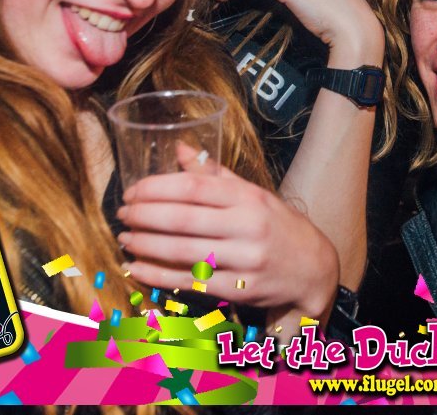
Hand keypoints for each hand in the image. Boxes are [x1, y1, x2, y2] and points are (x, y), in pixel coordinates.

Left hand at [117, 147, 339, 324]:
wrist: (313, 268)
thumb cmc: (276, 225)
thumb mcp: (252, 193)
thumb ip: (215, 174)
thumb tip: (180, 148)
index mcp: (248, 198)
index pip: (194, 188)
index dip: (156, 189)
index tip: (132, 191)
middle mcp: (247, 227)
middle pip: (183, 220)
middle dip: (144, 217)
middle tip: (122, 214)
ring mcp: (244, 260)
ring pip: (182, 252)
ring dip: (146, 246)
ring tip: (125, 239)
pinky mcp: (239, 289)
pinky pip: (189, 282)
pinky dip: (158, 276)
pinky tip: (137, 268)